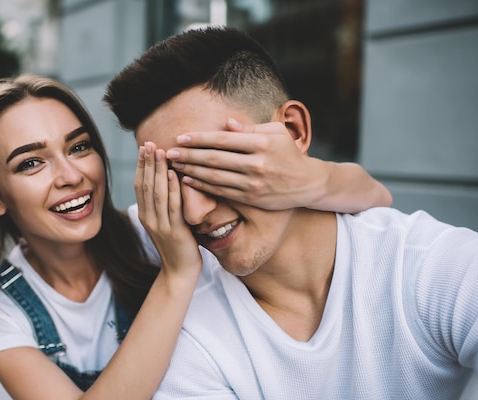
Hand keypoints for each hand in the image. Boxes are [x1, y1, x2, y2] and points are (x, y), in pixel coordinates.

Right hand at [135, 142, 201, 278]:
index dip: (141, 166)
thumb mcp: (166, 223)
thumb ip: (165, 204)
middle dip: (147, 163)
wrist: (179, 272)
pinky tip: (172, 174)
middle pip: (145, 185)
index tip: (144, 147)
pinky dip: (172, 189)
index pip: (140, 185)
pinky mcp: (175, 231)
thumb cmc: (177, 246)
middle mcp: (149, 219)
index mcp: (145, 216)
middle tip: (148, 143)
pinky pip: (172, 206)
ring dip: (157, 171)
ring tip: (159, 151)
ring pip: (156, 193)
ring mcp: (161, 225)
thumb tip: (169, 181)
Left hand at [165, 118, 325, 210]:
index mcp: (261, 143)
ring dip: (192, 170)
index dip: (199, 139)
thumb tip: (226, 123)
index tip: (181, 137)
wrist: (307, 183)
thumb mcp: (276, 133)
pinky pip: (221, 191)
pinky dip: (203, 185)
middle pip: (214, 159)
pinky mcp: (251, 197)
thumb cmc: (289, 153)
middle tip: (169, 152)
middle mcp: (256, 163)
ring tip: (175, 165)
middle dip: (189, 155)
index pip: (222, 140)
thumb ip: (250, 128)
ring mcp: (253, 182)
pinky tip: (188, 180)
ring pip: (215, 176)